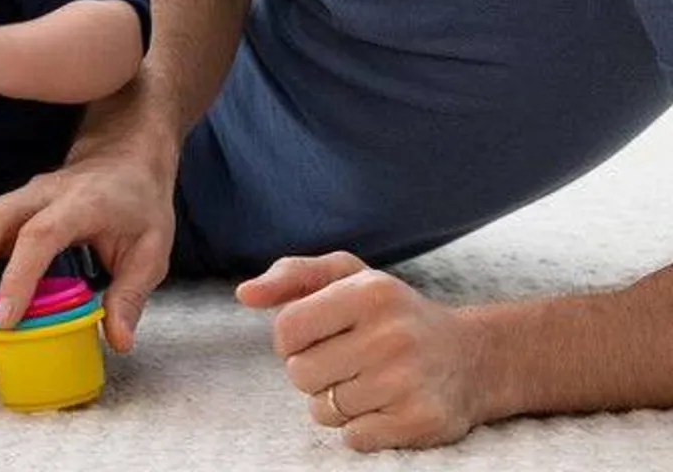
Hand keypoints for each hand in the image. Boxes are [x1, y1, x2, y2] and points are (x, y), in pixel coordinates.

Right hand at [0, 83, 176, 358]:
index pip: (40, 234)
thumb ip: (132, 293)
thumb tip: (117, 341)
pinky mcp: (12, 207)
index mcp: (82, 203)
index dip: (18, 276)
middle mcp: (43, 194)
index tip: (5, 321)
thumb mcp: (152, 248)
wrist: (125, 153)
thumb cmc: (138, 202)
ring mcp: (23, 196)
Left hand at [236, 252, 487, 451]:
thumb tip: (243, 295)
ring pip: (324, 409)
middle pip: (300, 374)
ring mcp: (408, 381)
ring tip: (365, 380)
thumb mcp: (346, 276)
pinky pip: (353, 438)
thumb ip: (291, 276)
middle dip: (311, 371)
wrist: (471, 356)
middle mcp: (390, 334)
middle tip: (342, 359)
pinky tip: (383, 404)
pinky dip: (359, 427)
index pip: (287, 329)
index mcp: (368, 291)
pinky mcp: (421, 421)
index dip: (288, 340)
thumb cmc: (390, 311)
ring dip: (335, 401)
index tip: (311, 337)